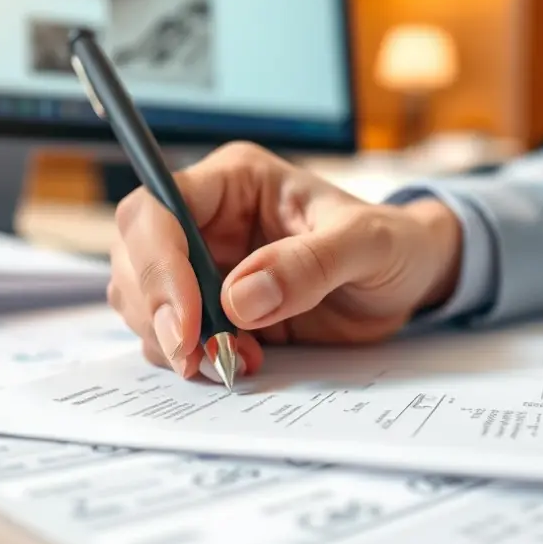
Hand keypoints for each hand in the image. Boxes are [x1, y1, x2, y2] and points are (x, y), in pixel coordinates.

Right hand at [107, 141, 463, 379]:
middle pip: (135, 258)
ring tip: (235, 358)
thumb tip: (240, 298)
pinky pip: (171, 336)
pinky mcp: (210, 312)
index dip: (157, 262)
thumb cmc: (391, 244)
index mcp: (234, 182)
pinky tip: (238, 361)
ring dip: (173, 340)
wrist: (408, 282)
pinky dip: (190, 358)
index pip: (157, 207)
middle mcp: (206, 220)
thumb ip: (308, 264)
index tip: (185, 320)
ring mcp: (203, 267)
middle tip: (200, 356)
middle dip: (157, 312)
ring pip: (141, 301)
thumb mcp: (367, 244)